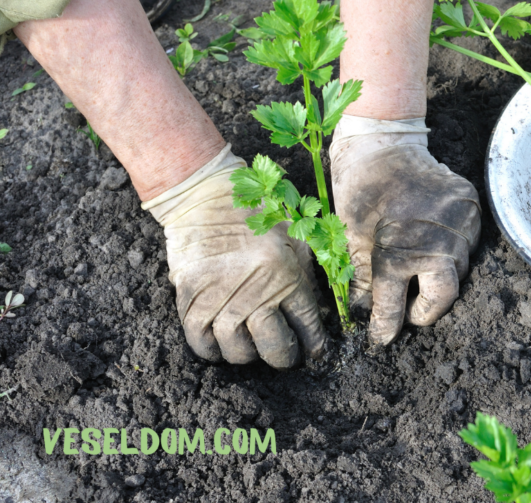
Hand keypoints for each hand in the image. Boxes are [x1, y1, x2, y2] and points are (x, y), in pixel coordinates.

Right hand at [143, 146, 326, 367]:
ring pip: (237, 350)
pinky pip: (200, 341)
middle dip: (284, 358)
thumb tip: (318, 317)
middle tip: (284, 355)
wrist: (206, 193)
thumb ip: (306, 276)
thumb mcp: (294, 238)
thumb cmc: (256, 214)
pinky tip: (220, 343)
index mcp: (287, 274)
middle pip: (274, 346)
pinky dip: (211, 351)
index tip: (314, 353)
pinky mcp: (191, 296)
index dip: (314, 347)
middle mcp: (257, 289)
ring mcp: (221, 295)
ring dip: (246, 354)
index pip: (308, 326)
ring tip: (250, 344)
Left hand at [329, 117, 480, 344]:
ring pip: (459, 270)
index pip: (393, 307)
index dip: (386, 326)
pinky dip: (452, 250)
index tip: (382, 337)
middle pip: (443, 297)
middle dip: (425, 310)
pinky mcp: (472, 209)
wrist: (384, 143)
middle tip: (409, 312)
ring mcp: (459, 226)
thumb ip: (362, 280)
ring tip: (419, 271)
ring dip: (439, 277)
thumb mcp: (350, 238)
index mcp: (397, 255)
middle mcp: (435, 245)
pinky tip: (434, 242)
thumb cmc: (361, 189)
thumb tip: (364, 314)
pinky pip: (469, 243)